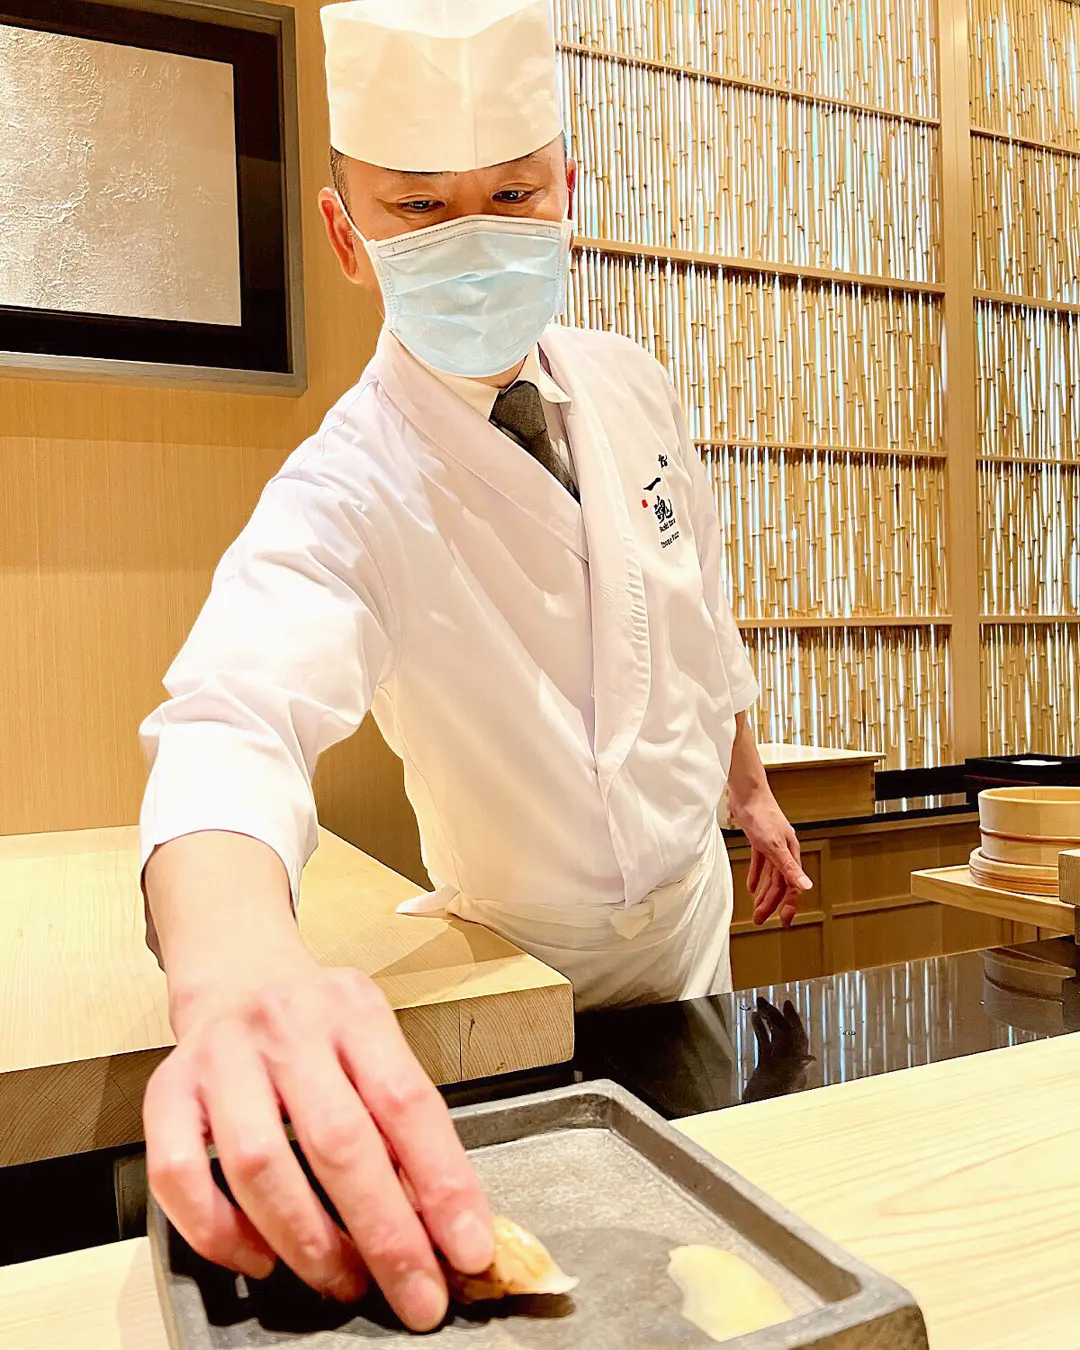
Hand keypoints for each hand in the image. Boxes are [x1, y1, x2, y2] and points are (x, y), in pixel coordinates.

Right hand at [143, 950, 493, 1331]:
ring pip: (259, 1165)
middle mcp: (287, 1026)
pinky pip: (179, 1176)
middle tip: (416, 1294)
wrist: (239, 973)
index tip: (468, 1249)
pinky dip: (220, 1234)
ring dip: (308, 1242)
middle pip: (337, 1141)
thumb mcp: (374, 1043)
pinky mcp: (167, 1089)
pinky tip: (259, 1258)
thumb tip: (445, 1223)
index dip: (443, 1183)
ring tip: (343, 1279)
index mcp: (355, 1010)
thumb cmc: (319, 1027)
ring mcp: (221, 1056)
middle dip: (384, 1234)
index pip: (407, 1102)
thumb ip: (403, 1122)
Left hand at [732, 786, 812, 925]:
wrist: (747, 792)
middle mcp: (784, 851)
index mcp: (791, 854)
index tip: (784, 920)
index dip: (789, 904)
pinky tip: (750, 886)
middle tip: (761, 919)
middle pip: (779, 883)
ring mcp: (772, 845)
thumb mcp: (774, 846)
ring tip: (757, 908)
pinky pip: (760, 863)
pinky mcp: (760, 839)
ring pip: (770, 876)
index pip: (792, 885)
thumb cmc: (762, 814)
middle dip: (771, 903)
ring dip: (763, 893)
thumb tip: (806, 887)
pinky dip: (756, 875)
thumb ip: (789, 868)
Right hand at [741, 998, 814, 1101]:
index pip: (798, 1035)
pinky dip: (759, 1029)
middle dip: (775, 1014)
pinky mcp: (765, 1066)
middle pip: (785, 1031)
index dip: (793, 1019)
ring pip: (774, 1034)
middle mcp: (788, 1061)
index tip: (786, 1003)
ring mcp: (777, 1063)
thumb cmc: (773, 1104)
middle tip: (763, 1000)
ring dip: (767, 1019)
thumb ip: (796, 1072)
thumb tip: (810, 1058)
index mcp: (796, 1064)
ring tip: (758, 1004)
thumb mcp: (786, 1087)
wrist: (758, 1119)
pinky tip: (753, 1018)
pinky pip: (764, 1042)